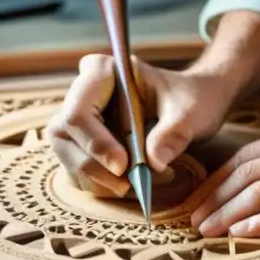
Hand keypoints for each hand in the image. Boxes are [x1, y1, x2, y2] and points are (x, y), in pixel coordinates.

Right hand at [46, 54, 236, 195]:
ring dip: (101, 181)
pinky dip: (103, 186)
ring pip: (68, 158)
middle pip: (65, 137)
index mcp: (102, 72)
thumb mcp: (191, 113)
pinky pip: (78, 172)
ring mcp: (76, 120)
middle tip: (133, 185)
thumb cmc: (191, 100)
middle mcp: (81, 94)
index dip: (96, 143)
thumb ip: (173, 134)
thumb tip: (154, 163)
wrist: (193, 105)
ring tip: (142, 184)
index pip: (79, 113)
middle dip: (97, 168)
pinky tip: (132, 184)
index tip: (124, 165)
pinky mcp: (81, 145)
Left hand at [189, 120, 259, 236]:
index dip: (217, 179)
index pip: (245, 157)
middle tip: (194, 219)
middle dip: (213, 198)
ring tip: (208, 231)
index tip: (201, 198)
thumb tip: (254, 171)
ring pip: (258, 194)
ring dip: (227, 214)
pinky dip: (258, 224)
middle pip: (245, 175)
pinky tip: (240, 234)